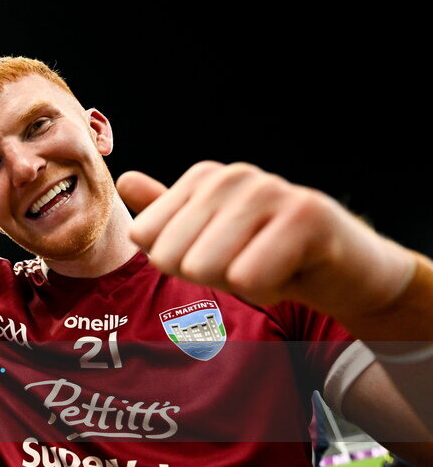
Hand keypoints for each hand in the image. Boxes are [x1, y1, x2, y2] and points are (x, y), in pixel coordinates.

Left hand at [118, 161, 412, 318]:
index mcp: (203, 178)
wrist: (343, 270)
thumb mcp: (208, 239)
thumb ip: (165, 215)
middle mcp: (233, 176)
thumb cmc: (268, 256)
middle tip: (248, 264)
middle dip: (207, 278)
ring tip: (269, 267)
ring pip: (207, 267)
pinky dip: (267, 290)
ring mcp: (270, 190)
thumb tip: (124, 181)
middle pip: (172, 257)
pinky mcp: (305, 215)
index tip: (220, 255)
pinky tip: (290, 273)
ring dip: (238, 285)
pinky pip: (249, 277)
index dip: (179, 265)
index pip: (147, 240)